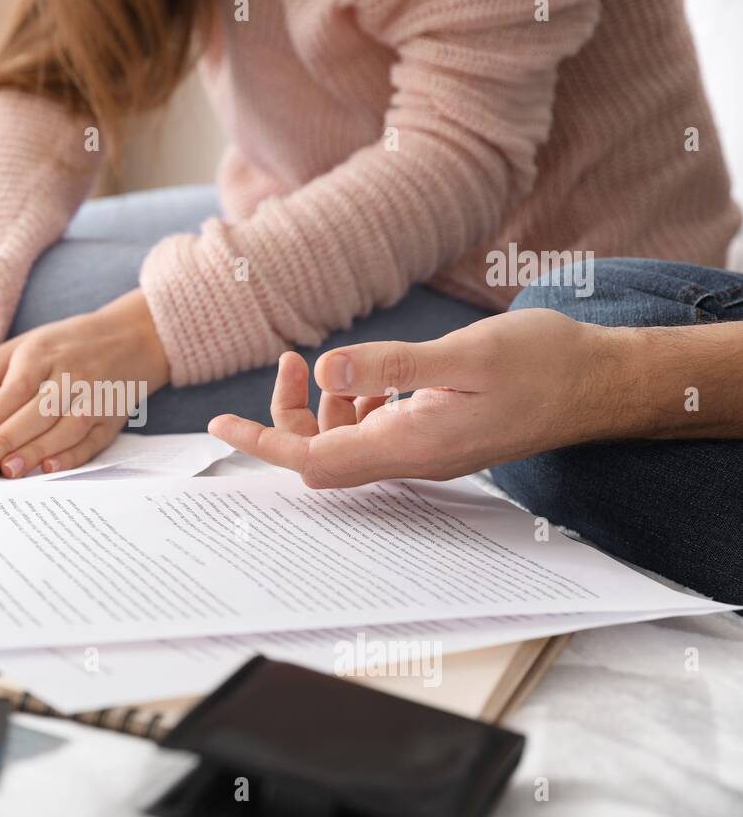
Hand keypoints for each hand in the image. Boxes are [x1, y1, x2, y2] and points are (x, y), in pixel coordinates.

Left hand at [0, 290, 170, 476]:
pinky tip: (48, 469)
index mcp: (40, 355)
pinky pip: (91, 442)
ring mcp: (94, 398)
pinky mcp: (111, 417)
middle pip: (35, 412)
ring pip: (64, 429)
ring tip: (9, 472)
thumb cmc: (61, 348)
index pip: (10, 392)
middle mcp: (69, 376)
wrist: (129, 337)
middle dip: (5, 441)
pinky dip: (71, 457)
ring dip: (36, 452)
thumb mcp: (17, 351)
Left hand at [208, 308, 628, 486]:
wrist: (598, 384)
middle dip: (291, 413)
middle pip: (321, 453)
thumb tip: (325, 368)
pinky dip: (361, 398)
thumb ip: (390, 366)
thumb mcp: (462, 356)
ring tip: (337, 359)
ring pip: (347, 438)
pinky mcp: (436, 435)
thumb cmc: (542, 365)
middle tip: (293, 359)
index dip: (262, 443)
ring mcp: (424, 449)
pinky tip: (377, 372)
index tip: (219, 424)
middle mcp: (410, 456)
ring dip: (328, 402)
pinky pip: (377, 428)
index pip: (313, 460)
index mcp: (409, 444)